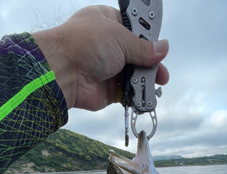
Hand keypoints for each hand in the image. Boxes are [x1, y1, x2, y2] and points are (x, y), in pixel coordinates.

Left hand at [32, 5, 168, 110]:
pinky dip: (136, 96)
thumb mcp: (121, 39)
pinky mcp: (108, 89)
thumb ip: (144, 47)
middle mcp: (108, 45)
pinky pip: (127, 93)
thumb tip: (163, 48)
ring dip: (145, 81)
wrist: (64, 72)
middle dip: (151, 64)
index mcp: (108, 22)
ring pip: (134, 75)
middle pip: (137, 55)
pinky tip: (145, 97)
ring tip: (154, 86)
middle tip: (162, 74)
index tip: (160, 47)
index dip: (148, 38)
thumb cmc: (86, 44)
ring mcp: (108, 68)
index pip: (134, 29)